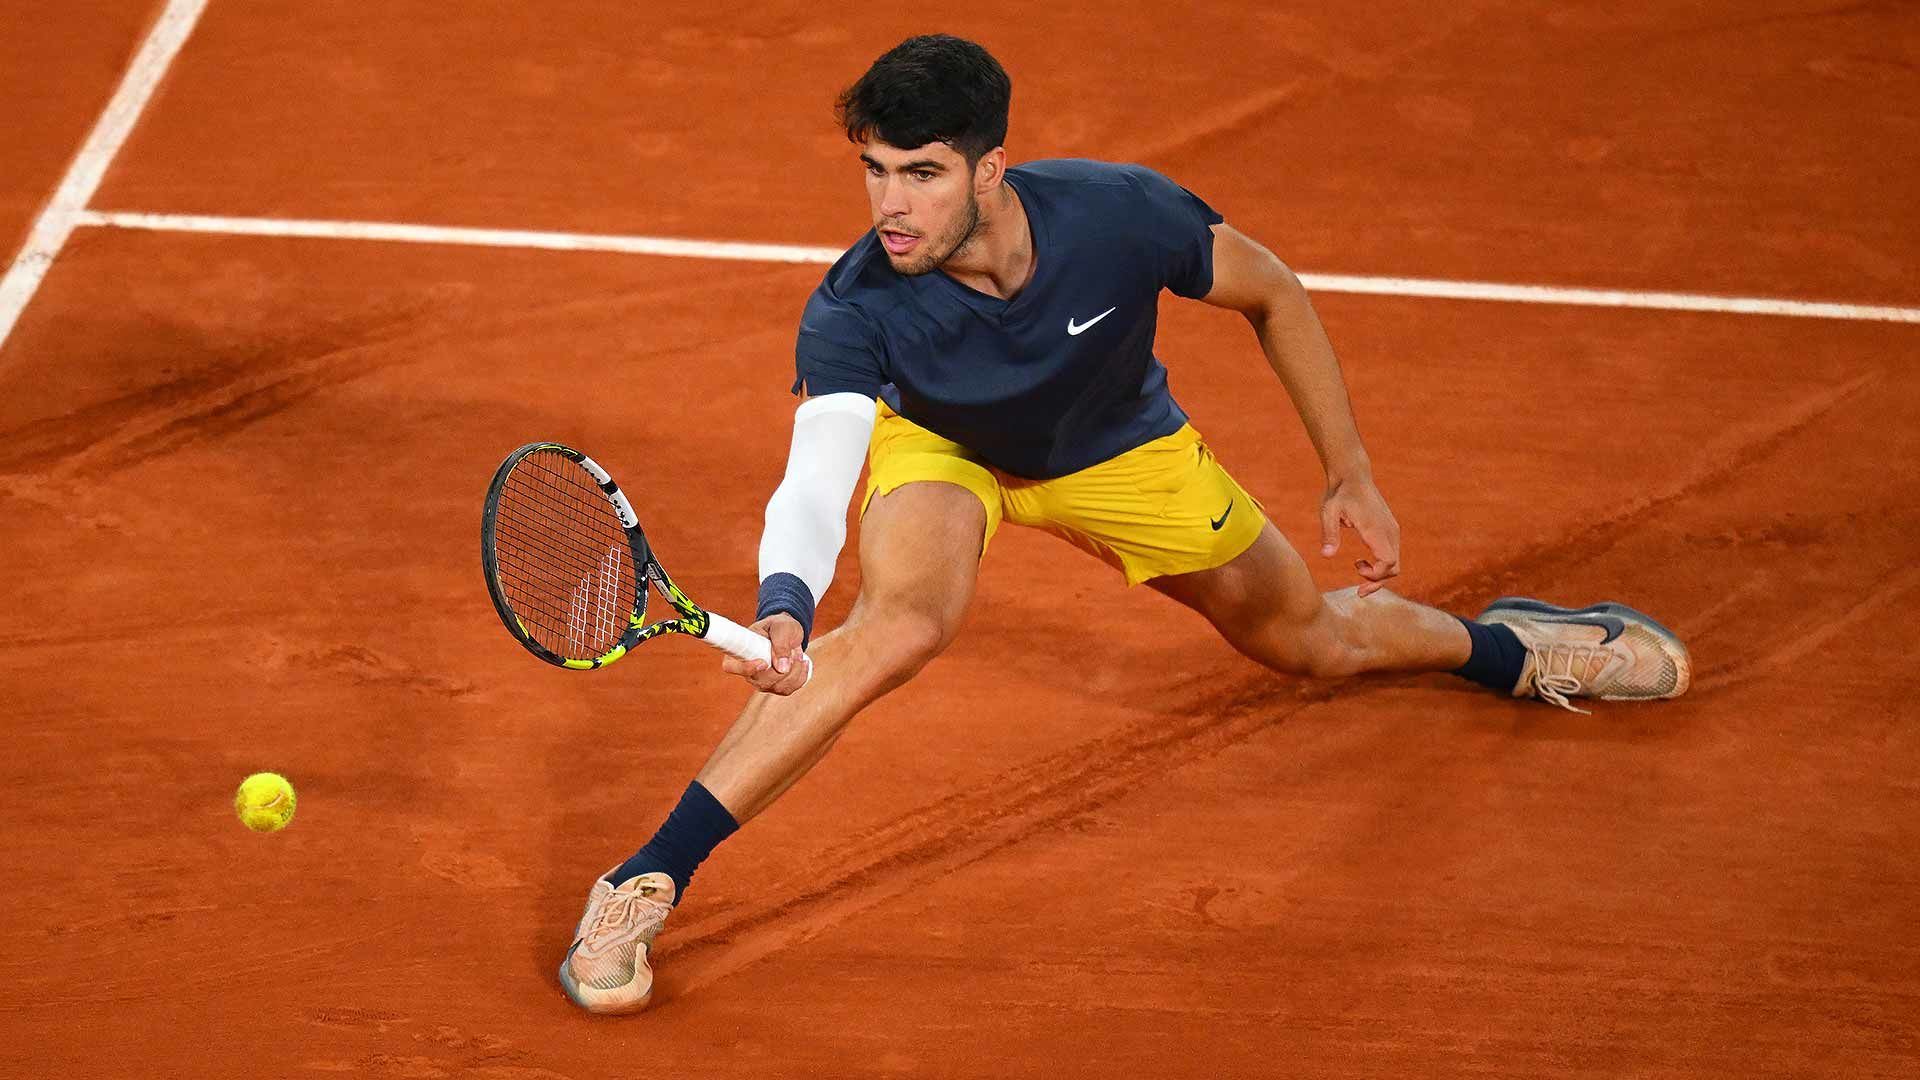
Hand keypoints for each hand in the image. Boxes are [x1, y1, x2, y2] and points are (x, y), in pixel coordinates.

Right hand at [719, 612, 810, 694]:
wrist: (787, 632)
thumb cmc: (779, 626)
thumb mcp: (781, 626)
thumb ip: (781, 643)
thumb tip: (782, 668)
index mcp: (740, 651)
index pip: (731, 667)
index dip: (745, 668)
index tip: (763, 662)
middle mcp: (747, 671)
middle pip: (761, 681)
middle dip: (782, 667)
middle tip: (792, 650)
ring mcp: (760, 681)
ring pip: (777, 687)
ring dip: (794, 670)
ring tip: (797, 653)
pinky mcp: (775, 687)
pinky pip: (788, 689)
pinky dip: (800, 676)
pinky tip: (802, 662)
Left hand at [1319, 475, 1401, 596]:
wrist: (1353, 476)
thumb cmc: (1339, 494)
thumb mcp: (1328, 511)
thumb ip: (1329, 533)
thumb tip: (1327, 556)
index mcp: (1376, 529)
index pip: (1388, 562)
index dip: (1375, 574)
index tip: (1357, 570)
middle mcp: (1389, 531)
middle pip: (1395, 568)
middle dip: (1378, 582)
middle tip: (1358, 590)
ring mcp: (1392, 531)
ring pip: (1395, 563)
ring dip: (1379, 574)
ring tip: (1357, 571)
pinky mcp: (1390, 530)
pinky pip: (1391, 555)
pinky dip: (1381, 565)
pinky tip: (1360, 562)